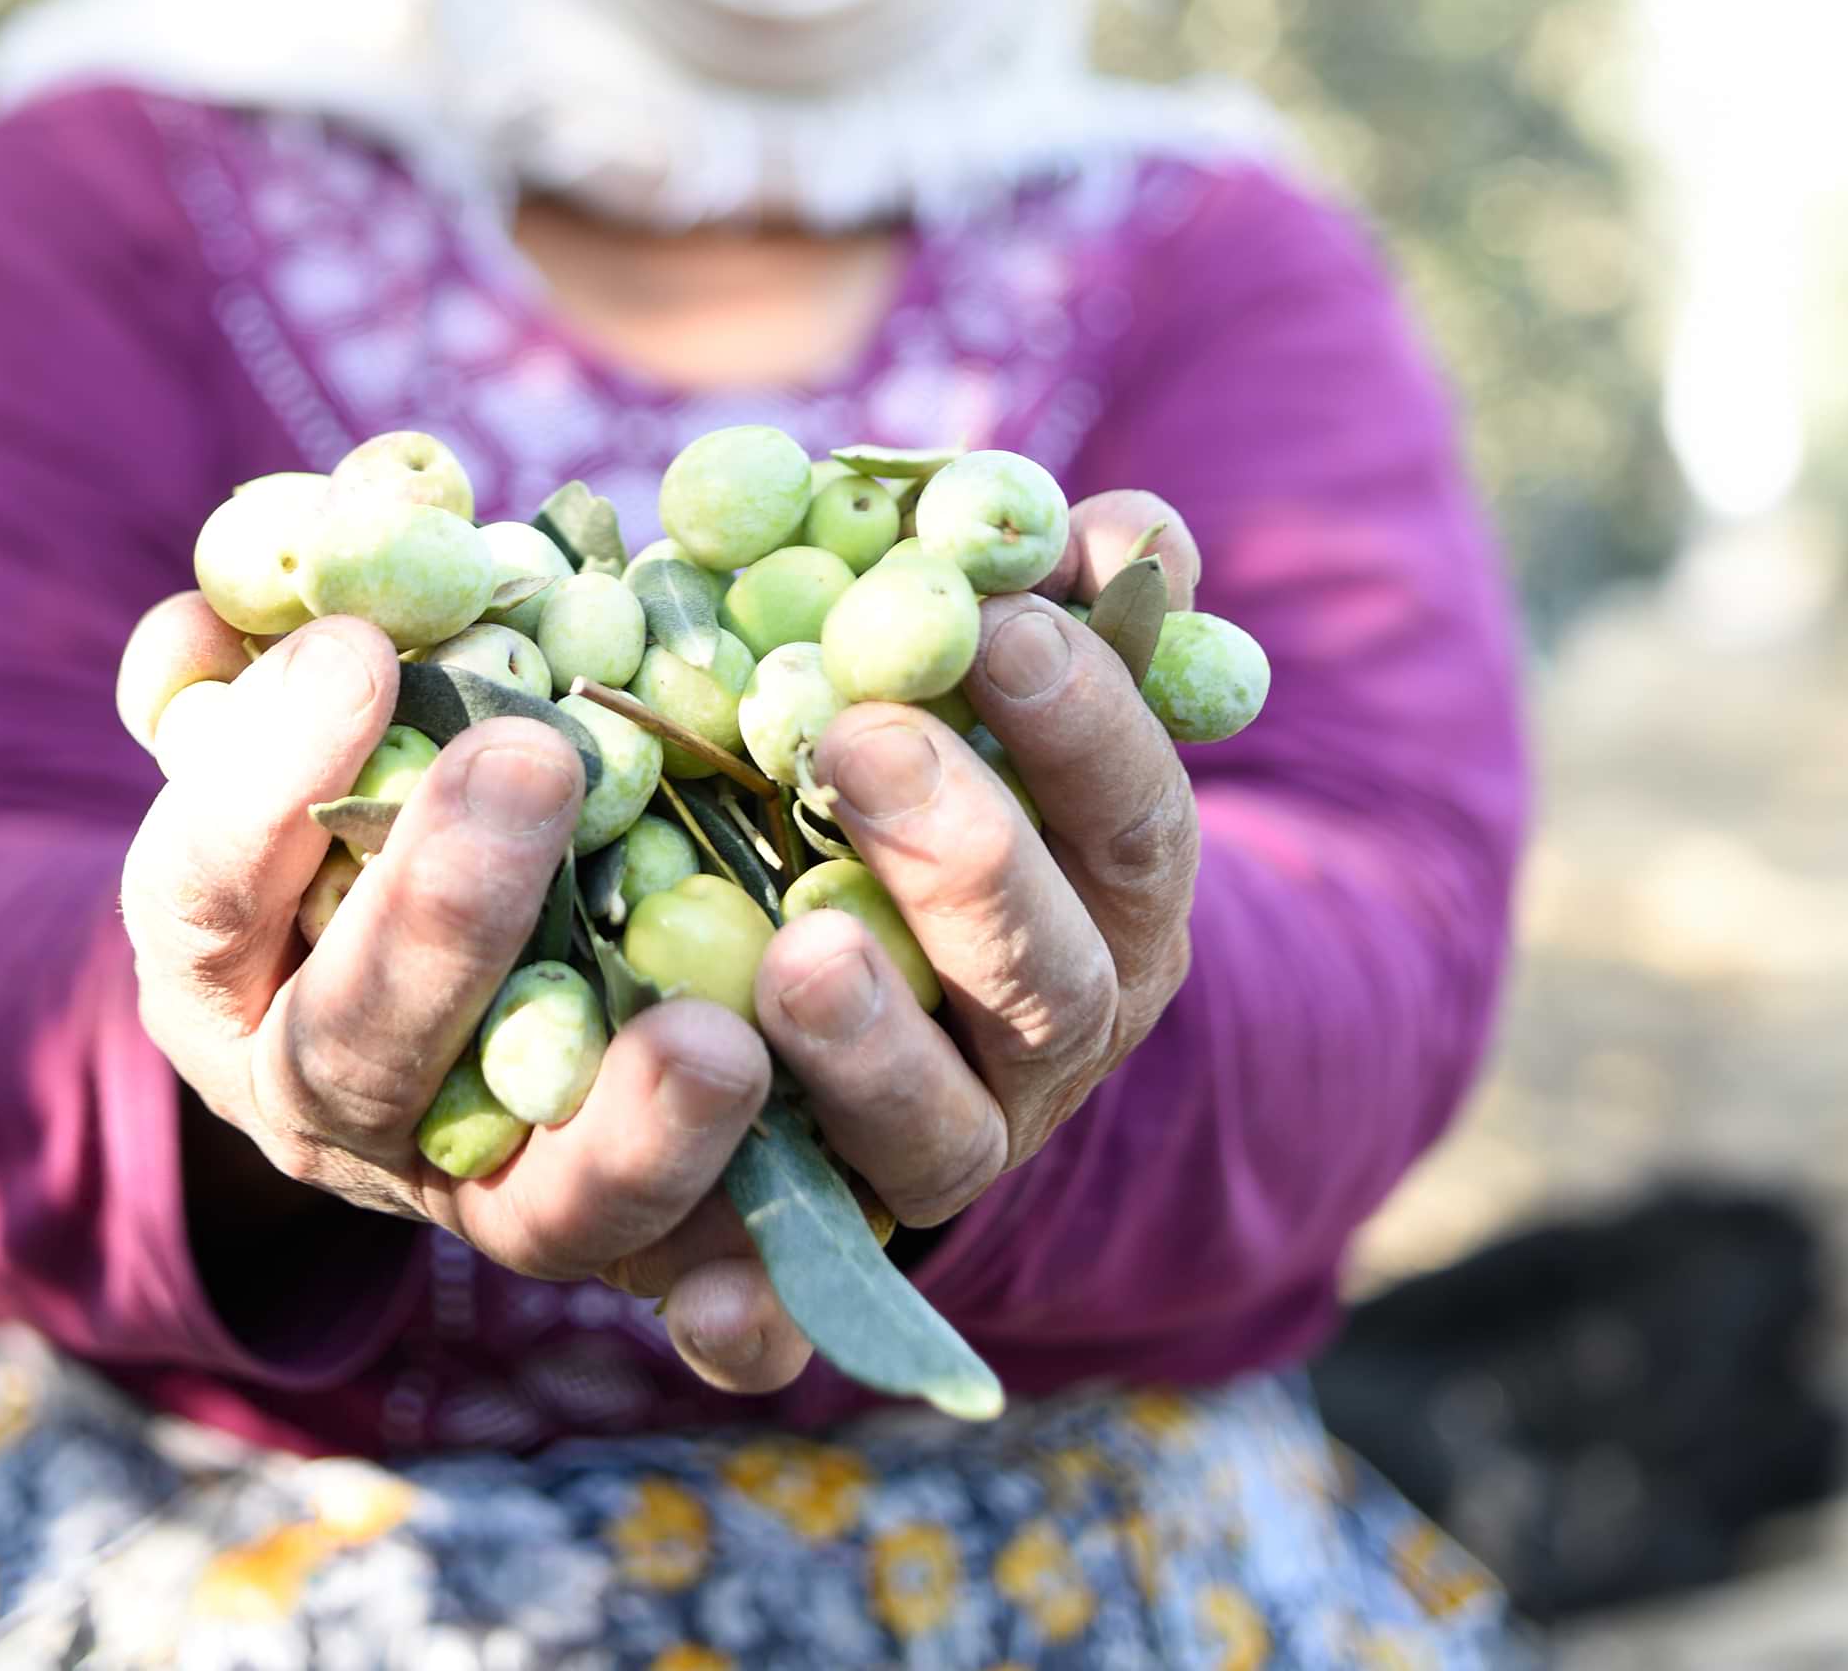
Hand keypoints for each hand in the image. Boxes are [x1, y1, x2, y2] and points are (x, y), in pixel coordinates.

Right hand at [119, 608, 776, 1293]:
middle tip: (533, 765)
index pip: (202, 892)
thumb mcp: (304, 717)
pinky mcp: (630, 1256)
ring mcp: (479, 1200)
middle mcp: (333, 1110)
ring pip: (534, 1214)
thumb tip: (225, 606)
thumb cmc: (388, 797)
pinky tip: (782, 1282)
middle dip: (440, 917)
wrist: (475, 988)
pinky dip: (730, 1304)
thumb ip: (265, 655)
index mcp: (226, 972)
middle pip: (359, 1054)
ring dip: (627, 1134)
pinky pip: (682, 1297)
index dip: (262, 782)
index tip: (358, 648)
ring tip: (718, 1041)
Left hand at [603, 493, 1204, 1391]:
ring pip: (935, 1138)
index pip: (1129, 811)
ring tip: (794, 961)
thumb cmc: (885, 786)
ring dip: (873, 1055)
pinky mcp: (812, 1256)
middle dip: (965, 857)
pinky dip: (757, 1321)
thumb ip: (1034, 605)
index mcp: (1110, 902)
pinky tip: (712, 1311)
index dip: (1083, 719)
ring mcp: (939, 1157)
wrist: (816, 999)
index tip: (997, 618)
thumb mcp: (960, 687)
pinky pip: (795, 1309)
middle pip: (1041, 974)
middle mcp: (1048, 1044)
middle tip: (855, 741)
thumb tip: (1136, 526)